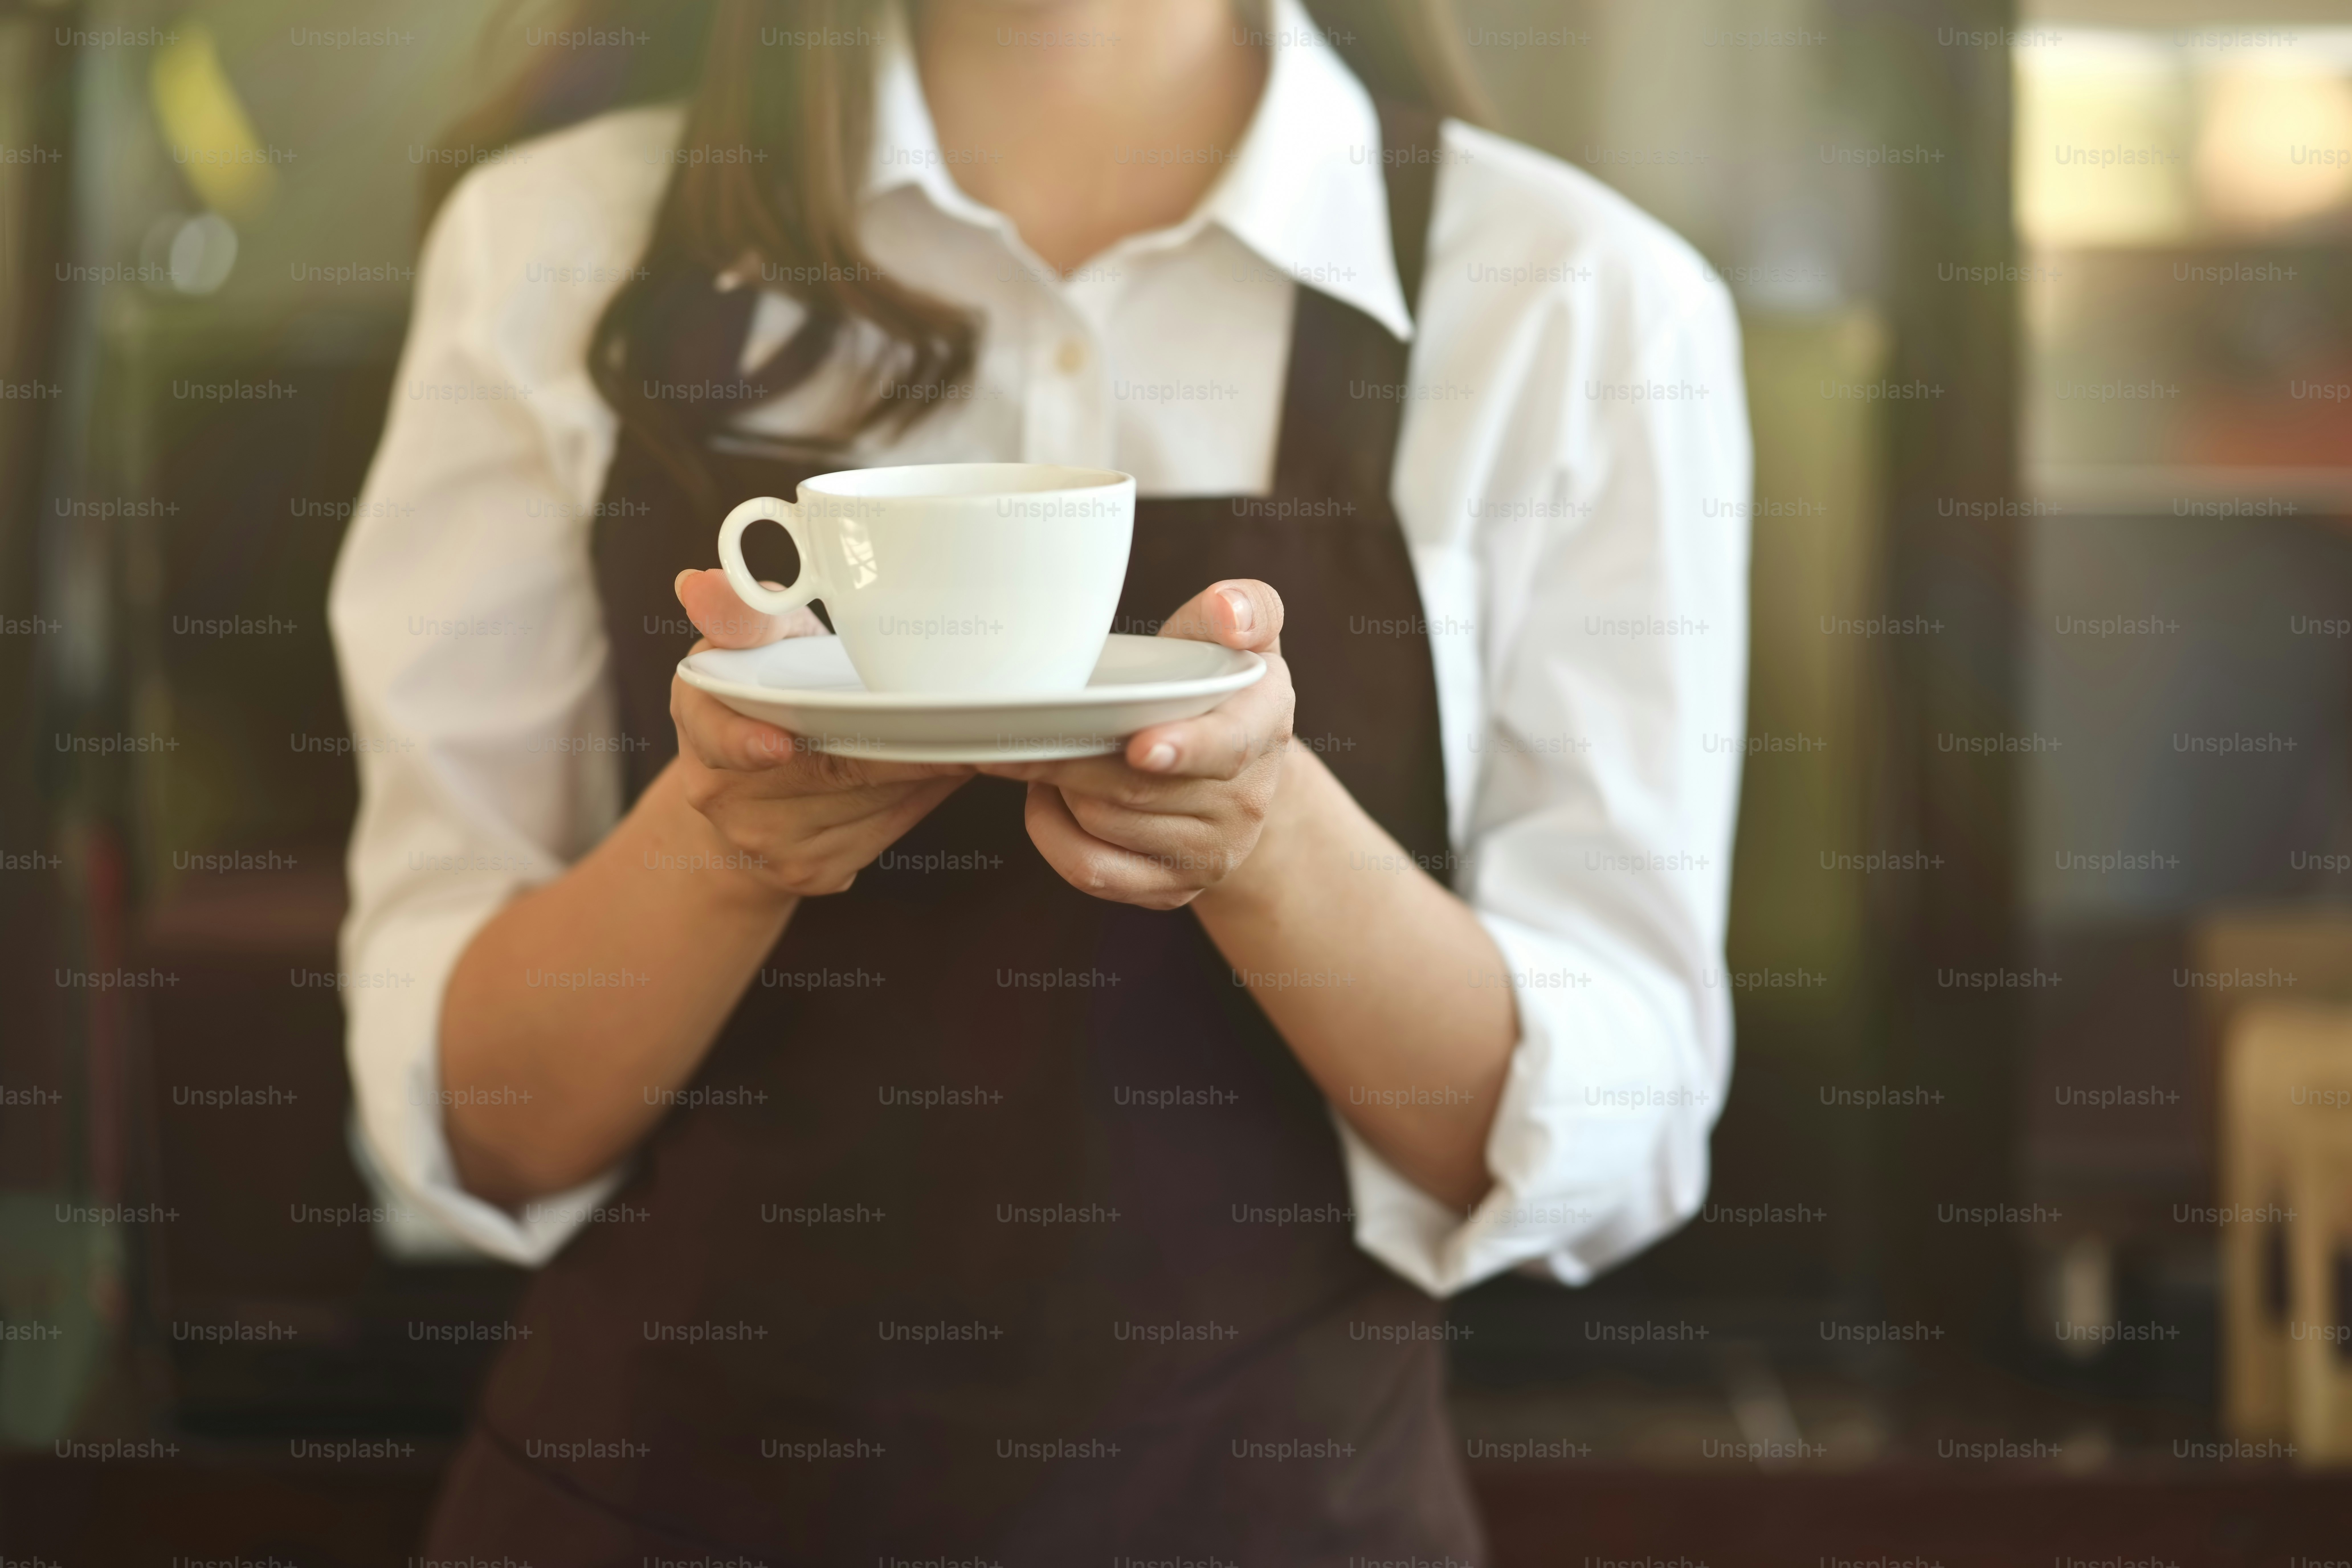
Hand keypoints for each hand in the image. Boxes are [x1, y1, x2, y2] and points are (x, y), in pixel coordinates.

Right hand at [668, 569, 972, 898]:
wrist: (749, 793)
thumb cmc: (764, 694)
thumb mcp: (749, 644)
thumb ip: (742, 614)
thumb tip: (702, 585)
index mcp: (701, 722)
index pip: (719, 736)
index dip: (746, 742)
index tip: (777, 746)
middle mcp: (722, 793)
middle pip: (826, 769)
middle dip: (897, 742)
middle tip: (958, 716)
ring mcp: (768, 843)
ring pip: (868, 800)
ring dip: (925, 768)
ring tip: (970, 732)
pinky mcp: (814, 872)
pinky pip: (886, 829)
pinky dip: (924, 796)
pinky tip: (947, 767)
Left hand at [977, 580, 1293, 909]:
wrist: (1239, 775)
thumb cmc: (1218, 688)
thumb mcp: (1243, 638)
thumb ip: (1247, 606)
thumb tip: (1232, 612)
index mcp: (1266, 726)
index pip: (1226, 745)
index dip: (1184, 747)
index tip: (1140, 747)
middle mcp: (1248, 799)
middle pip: (1137, 787)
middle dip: (1070, 757)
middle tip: (1014, 729)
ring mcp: (1212, 853)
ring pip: (1105, 823)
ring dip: (1059, 788)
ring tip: (1045, 751)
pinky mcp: (1172, 890)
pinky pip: (1092, 870)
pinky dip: (1053, 834)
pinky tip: (1050, 799)